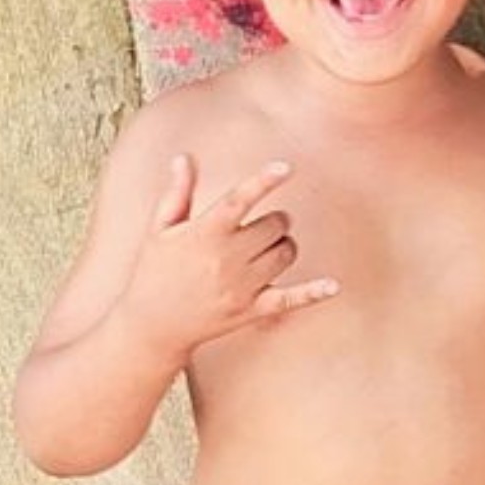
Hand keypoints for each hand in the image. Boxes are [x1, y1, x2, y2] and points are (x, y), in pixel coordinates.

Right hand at [116, 155, 337, 362]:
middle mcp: (225, 259)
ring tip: (263, 251)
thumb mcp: (160, 230)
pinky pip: (291, 299)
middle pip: (276, 224)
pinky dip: (314, 293)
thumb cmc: (154, 271)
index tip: (286, 167)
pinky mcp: (252, 310)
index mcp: (203, 233)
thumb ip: (178, 192)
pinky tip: (335, 286)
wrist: (150, 326)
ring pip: (287, 253)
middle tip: (259, 227)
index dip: (263, 181)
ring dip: (283, 246)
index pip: (239, 200)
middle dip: (275, 221)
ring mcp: (240, 287)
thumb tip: (184, 157)